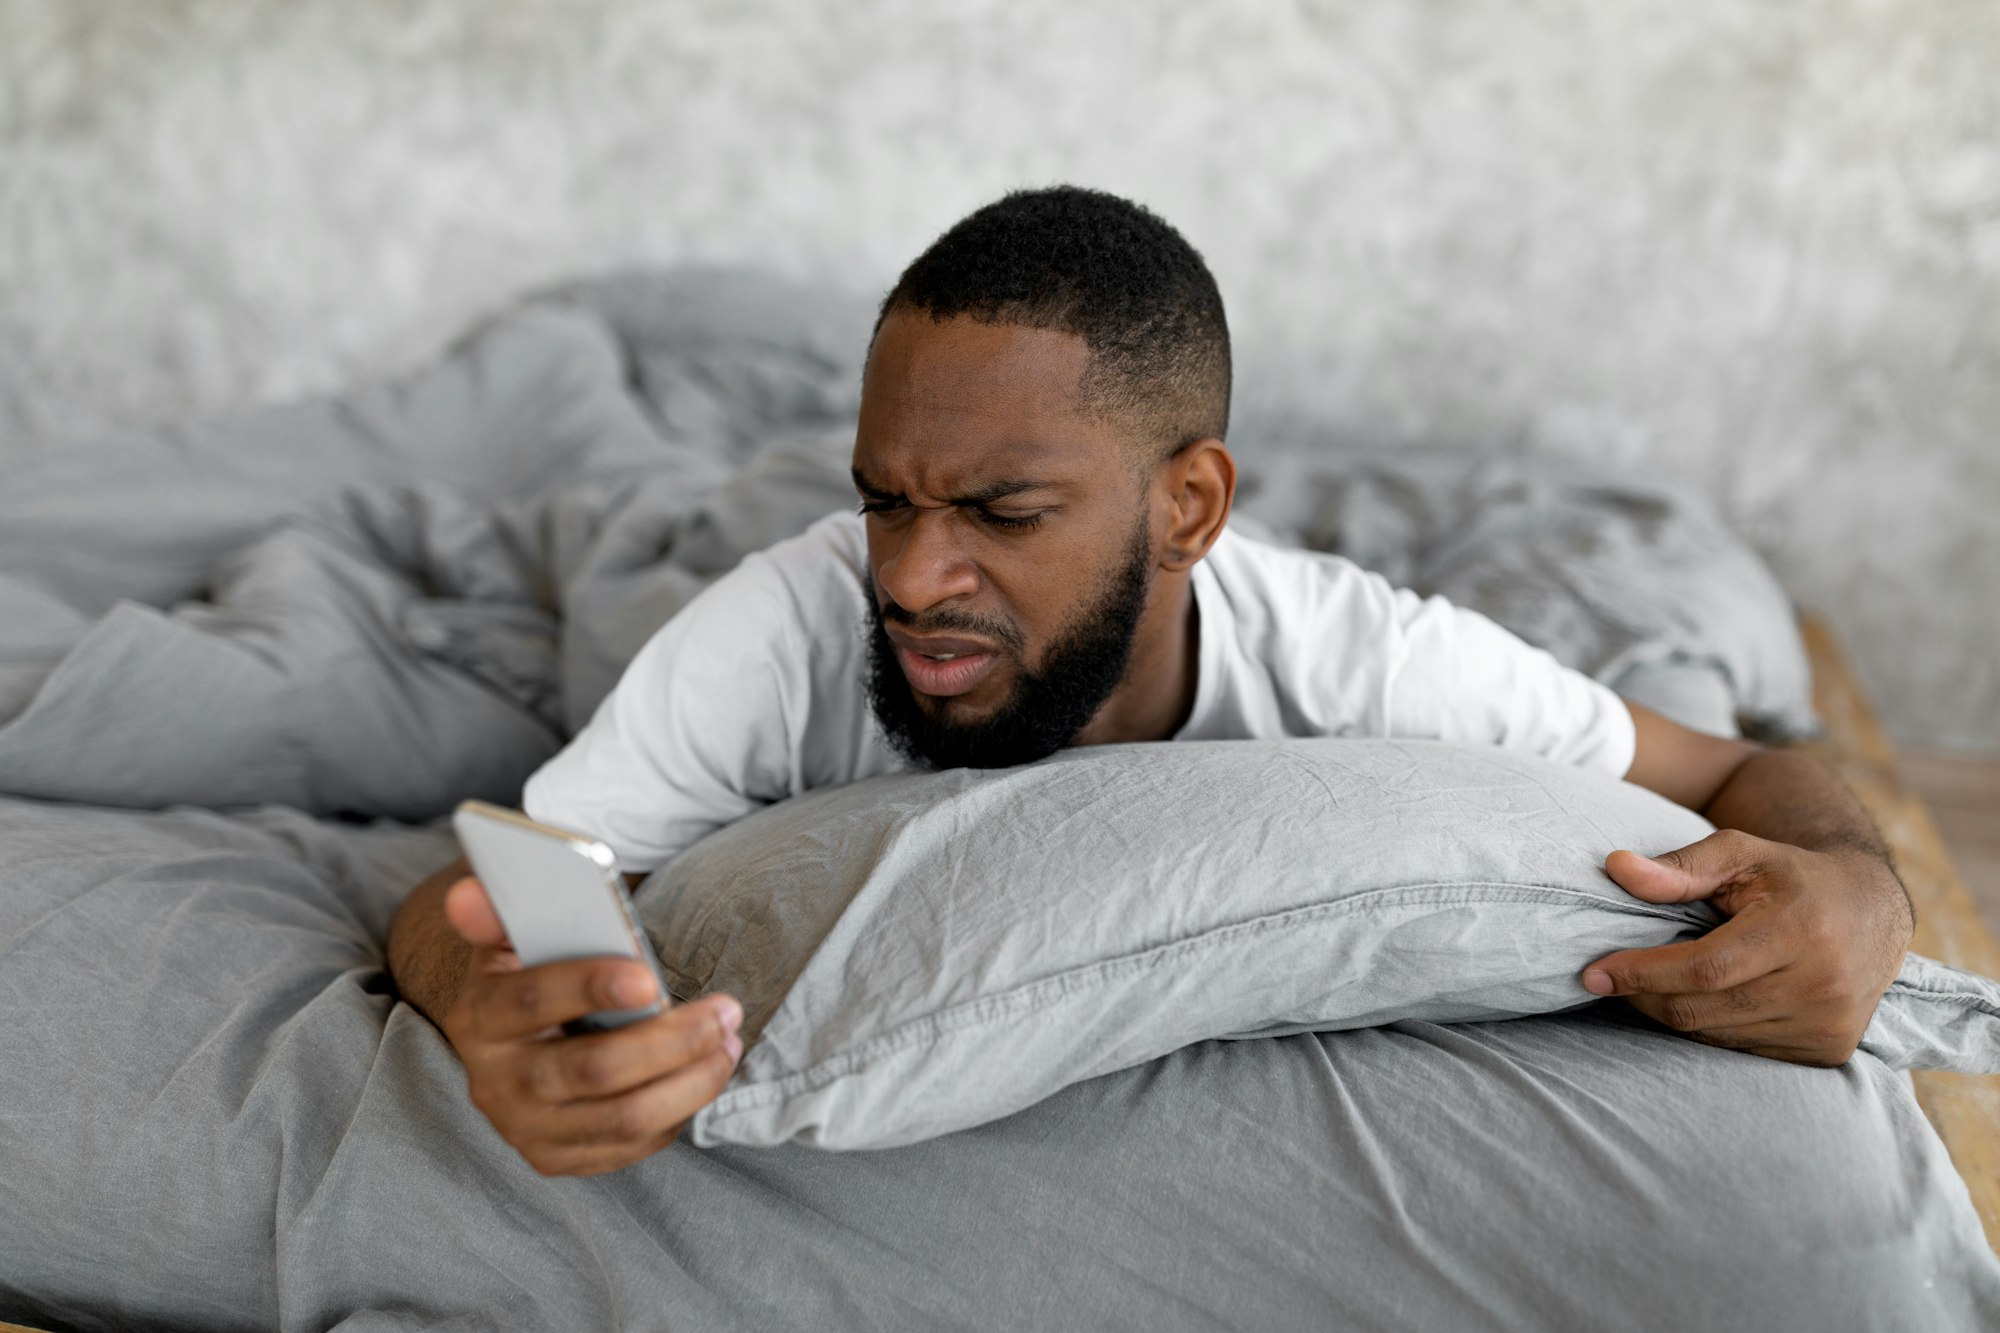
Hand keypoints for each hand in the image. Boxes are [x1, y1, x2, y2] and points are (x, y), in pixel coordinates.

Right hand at [437, 876, 742, 1175]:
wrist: (512, 1043)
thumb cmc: (530, 976)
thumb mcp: (512, 937)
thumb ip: (499, 911)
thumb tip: (467, 893)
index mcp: (479, 1017)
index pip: (531, 1002)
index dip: (590, 988)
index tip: (649, 977)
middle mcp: (495, 1082)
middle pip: (592, 1070)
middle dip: (671, 1041)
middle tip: (725, 1011)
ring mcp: (525, 1129)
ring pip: (623, 1118)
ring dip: (691, 1081)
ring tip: (729, 1043)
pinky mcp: (557, 1158)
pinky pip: (631, 1146)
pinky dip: (679, 1110)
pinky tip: (706, 1073)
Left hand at [1582, 830, 1913, 1066]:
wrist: (1873, 913)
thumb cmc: (1792, 877)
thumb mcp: (1741, 852)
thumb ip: (1680, 866)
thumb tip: (1617, 868)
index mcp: (1799, 931)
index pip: (1703, 967)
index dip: (1643, 973)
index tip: (1594, 972)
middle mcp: (1821, 985)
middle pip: (1703, 1008)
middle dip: (1644, 997)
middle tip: (1609, 979)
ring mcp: (1827, 1025)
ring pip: (1717, 1034)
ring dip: (1672, 1014)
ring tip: (1650, 985)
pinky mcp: (1827, 1051)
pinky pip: (1742, 1050)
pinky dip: (1709, 1028)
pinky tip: (1700, 1001)